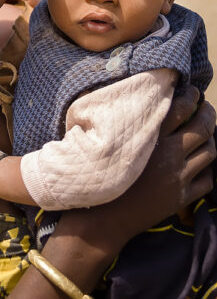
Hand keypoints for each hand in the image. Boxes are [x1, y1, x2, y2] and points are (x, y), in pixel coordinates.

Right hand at [57, 88, 215, 256]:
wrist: (106, 217)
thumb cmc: (102, 173)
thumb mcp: (115, 142)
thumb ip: (131, 123)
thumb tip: (141, 102)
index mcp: (151, 137)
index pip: (181, 108)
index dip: (191, 96)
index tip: (193, 92)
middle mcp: (169, 154)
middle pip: (203, 127)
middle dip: (209, 113)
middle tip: (206, 108)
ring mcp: (178, 177)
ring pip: (209, 152)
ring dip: (210, 140)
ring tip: (205, 135)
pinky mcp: (182, 197)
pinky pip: (207, 180)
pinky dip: (207, 170)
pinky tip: (200, 165)